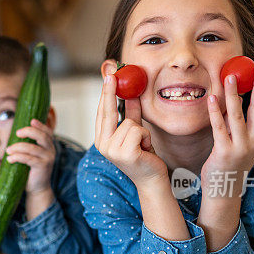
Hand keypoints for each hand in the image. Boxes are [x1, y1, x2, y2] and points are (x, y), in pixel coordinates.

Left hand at [6, 119, 55, 193]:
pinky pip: (28, 159)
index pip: (47, 132)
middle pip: (42, 136)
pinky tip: (10, 159)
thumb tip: (15, 133)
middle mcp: (51, 150)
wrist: (37, 188)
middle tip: (17, 133)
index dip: (40, 125)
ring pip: (32, 148)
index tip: (31, 120)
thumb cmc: (31, 169)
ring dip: (18, 147)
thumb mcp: (31, 155)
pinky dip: (17, 157)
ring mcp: (48, 159)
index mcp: (49, 145)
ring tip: (8, 150)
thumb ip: (28, 144)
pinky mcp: (42, 167)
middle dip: (29, 132)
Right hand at [94, 74, 167, 188]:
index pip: (102, 112)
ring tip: (143, 145)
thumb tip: (130, 94)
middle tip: (113, 73)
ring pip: (130, 123)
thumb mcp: (136, 132)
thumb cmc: (143, 156)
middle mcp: (103, 145)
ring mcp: (112, 150)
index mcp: (102, 140)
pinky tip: (146, 149)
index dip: (105, 93)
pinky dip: (146, 137)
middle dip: (111, 91)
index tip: (109, 76)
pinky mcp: (125, 153)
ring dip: (142, 131)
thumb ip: (131, 114)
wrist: (152, 179)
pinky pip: (138, 130)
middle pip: (107, 112)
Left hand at [201, 65, 253, 197]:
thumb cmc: (230, 163)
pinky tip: (211, 99)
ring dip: (234, 95)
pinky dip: (215, 112)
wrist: (224, 189)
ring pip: (237, 116)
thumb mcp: (239, 142)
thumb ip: (238, 123)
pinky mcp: (224, 153)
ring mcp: (240, 148)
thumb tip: (235, 98)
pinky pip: (219, 128)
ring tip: (230, 77)